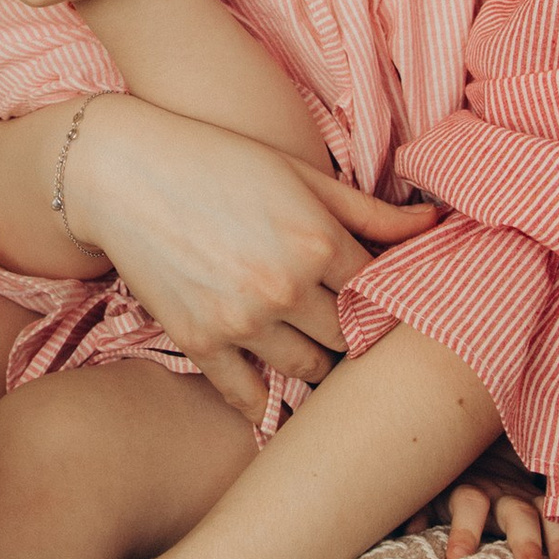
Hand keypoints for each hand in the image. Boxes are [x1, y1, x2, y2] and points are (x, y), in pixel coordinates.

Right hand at [64, 99, 438, 421]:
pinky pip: (248, 396)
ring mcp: (241, 321)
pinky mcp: (199, 342)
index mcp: (319, 241)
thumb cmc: (219, 160)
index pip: (379, 295)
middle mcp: (285, 288)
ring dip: (315, 361)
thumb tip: (437, 224)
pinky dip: (262, 398)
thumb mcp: (301, 174)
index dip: (382, 297)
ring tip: (309, 341)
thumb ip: (370, 211)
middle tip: (345, 323)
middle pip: (351, 340)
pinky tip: (268, 387)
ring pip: (310, 370)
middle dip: (353, 332)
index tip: (374, 296)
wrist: (122, 170)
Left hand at [405, 454, 558, 558]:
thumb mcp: (429, 491)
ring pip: (553, 512)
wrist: (483, 438)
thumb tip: (402, 528)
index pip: (467, 505)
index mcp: (471, 488)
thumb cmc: (450, 478)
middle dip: (526, 542)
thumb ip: (415, 509)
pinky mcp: (554, 496)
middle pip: (517, 513)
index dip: (463, 531)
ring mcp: (533, 491)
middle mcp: (504, 489)